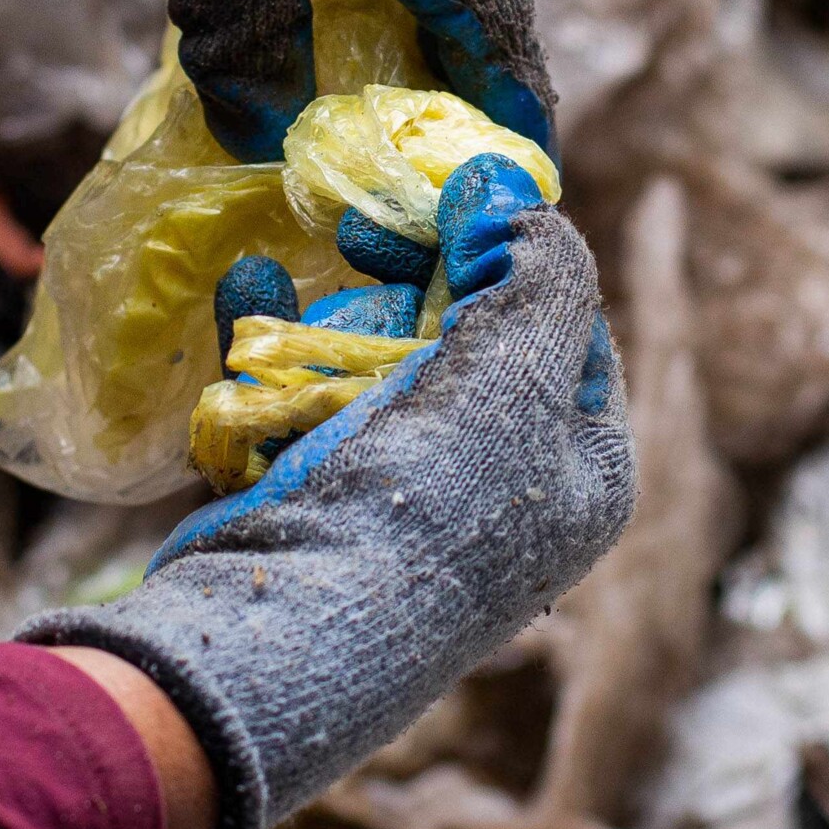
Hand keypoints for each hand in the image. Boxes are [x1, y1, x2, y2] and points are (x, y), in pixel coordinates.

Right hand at [20, 155, 632, 828]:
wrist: (292, 637)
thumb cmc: (432, 508)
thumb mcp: (518, 376)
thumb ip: (536, 272)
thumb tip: (517, 192)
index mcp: (581, 470)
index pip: (567, 326)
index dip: (514, 251)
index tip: (455, 195)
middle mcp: (507, 491)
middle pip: (468, 338)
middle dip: (414, 279)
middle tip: (367, 221)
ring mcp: (407, 502)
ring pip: (377, 364)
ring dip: (337, 318)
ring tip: (301, 296)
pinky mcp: (318, 504)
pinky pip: (303, 403)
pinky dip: (275, 351)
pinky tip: (247, 287)